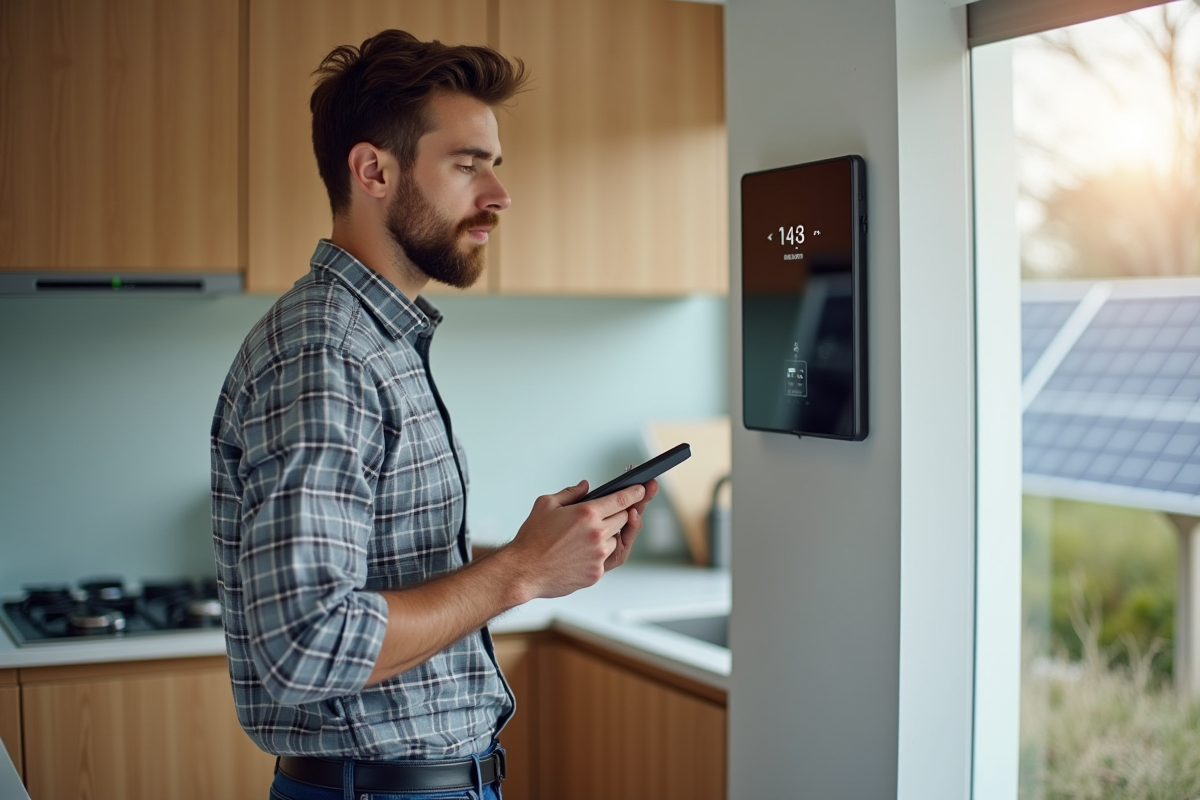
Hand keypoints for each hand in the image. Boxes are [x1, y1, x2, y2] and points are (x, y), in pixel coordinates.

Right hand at [503, 480, 653, 599]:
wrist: (523, 571)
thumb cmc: (532, 537)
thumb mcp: (546, 504)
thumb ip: (571, 493)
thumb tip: (586, 486)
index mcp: (587, 513)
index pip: (622, 499)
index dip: (635, 492)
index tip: (642, 489)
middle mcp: (597, 534)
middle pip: (624, 518)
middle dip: (619, 513)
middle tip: (608, 512)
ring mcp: (599, 555)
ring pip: (617, 539)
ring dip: (608, 534)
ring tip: (585, 536)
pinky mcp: (597, 573)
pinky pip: (607, 558)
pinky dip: (599, 553)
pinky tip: (580, 552)